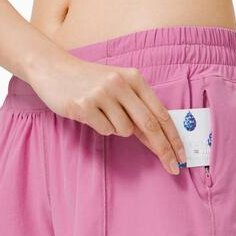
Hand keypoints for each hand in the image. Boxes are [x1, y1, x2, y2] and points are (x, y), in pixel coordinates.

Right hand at [27, 54, 185, 174]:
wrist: (53, 68)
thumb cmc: (90, 81)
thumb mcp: (119, 86)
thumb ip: (138, 109)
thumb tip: (159, 139)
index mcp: (134, 78)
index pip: (161, 113)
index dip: (174, 137)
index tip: (181, 156)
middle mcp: (120, 84)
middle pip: (150, 125)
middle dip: (164, 150)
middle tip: (172, 168)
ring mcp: (102, 94)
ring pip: (124, 130)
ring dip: (117, 129)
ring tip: (103, 114)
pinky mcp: (84, 105)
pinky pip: (104, 130)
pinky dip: (101, 127)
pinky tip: (90, 114)